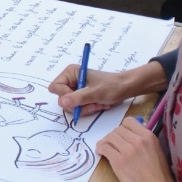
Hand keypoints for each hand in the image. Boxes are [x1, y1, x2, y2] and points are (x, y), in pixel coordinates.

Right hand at [49, 61, 168, 113]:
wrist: (125, 88)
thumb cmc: (112, 86)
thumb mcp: (95, 93)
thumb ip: (78, 98)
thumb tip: (61, 102)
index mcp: (70, 72)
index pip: (55, 87)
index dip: (65, 96)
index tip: (79, 99)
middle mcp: (70, 80)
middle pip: (62, 99)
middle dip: (78, 104)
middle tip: (92, 104)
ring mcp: (75, 89)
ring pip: (70, 106)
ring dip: (84, 108)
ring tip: (98, 104)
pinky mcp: (80, 96)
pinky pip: (77, 108)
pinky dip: (87, 109)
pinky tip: (98, 105)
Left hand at [96, 118, 178, 181]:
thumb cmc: (160, 177)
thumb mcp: (157, 151)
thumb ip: (145, 141)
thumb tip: (132, 135)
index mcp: (149, 136)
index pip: (129, 121)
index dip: (122, 128)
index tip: (120, 135)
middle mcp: (138, 140)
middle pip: (117, 130)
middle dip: (113, 136)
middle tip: (111, 144)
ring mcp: (127, 150)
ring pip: (109, 137)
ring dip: (105, 142)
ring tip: (104, 148)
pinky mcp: (118, 161)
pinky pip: (104, 148)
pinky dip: (100, 148)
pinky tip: (101, 152)